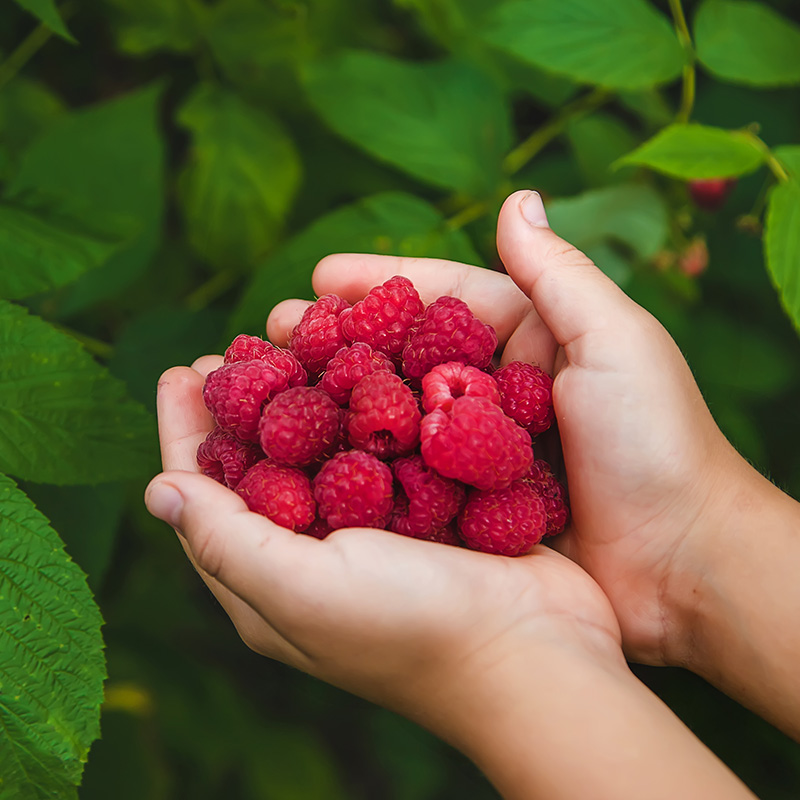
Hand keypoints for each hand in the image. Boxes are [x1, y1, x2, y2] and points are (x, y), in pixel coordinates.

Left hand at [145, 355, 622, 739]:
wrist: (536, 650)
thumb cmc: (413, 629)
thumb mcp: (303, 590)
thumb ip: (226, 541)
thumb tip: (156, 491)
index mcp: (270, 580)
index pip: (204, 498)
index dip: (185, 432)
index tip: (181, 370)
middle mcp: (314, 553)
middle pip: (260, 464)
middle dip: (243, 403)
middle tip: (236, 347)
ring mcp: (371, 529)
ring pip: (323, 446)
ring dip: (306, 391)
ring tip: (294, 337)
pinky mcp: (423, 506)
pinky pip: (381, 444)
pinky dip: (368, 401)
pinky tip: (367, 362)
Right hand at [267, 190, 747, 666]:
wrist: (683, 566)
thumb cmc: (659, 443)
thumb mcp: (616, 341)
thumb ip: (557, 274)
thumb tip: (518, 197)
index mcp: (533, 339)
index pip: (441, 298)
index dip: (377, 285)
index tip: (317, 277)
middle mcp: (497, 390)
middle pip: (403, 354)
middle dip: (338, 340)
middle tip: (270, 330)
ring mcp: (478, 450)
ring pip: (394, 413)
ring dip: (335, 399)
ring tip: (271, 387)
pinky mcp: (469, 504)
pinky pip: (405, 474)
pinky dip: (360, 462)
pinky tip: (307, 456)